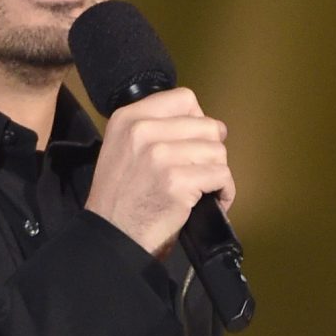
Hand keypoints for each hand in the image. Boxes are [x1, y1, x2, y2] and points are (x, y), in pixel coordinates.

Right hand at [82, 87, 232, 257]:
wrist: (111, 236)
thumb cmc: (120, 198)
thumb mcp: (123, 148)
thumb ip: (154, 128)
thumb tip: (203, 122)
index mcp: (128, 118)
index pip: (184, 99)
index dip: (197, 122)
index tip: (192, 143)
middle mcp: (142, 131)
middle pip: (207, 126)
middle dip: (210, 151)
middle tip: (199, 171)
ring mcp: (159, 156)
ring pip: (217, 151)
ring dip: (217, 173)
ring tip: (203, 189)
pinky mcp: (177, 181)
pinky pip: (222, 176)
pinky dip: (224, 192)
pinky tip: (211, 201)